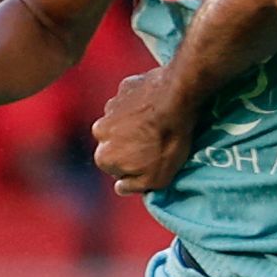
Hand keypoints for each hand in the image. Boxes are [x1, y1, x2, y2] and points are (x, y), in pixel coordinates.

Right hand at [91, 68, 190, 194]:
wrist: (177, 97)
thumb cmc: (167, 142)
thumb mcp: (157, 178)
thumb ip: (134, 186)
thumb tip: (120, 187)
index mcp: (103, 156)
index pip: (115, 169)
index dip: (134, 167)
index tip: (152, 161)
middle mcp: (99, 131)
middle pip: (115, 144)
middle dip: (131, 145)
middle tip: (156, 142)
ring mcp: (110, 107)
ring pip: (121, 123)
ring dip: (135, 125)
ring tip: (158, 125)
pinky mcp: (123, 89)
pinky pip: (130, 102)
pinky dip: (141, 106)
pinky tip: (158, 108)